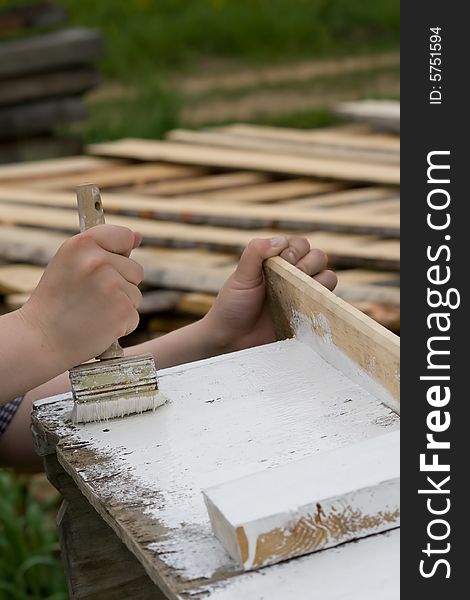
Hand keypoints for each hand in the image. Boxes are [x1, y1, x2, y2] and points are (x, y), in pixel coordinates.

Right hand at [19, 224, 143, 370]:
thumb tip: (138, 236)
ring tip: (92, 312)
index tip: (106, 267)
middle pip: (135, 270)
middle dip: (120, 285)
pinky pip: (134, 316)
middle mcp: (98, 261)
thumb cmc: (55, 302)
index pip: (123, 235)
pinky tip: (97, 326)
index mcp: (82, 244)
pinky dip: (120, 325)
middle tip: (90, 298)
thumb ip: (102, 248)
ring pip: (136, 295)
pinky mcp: (122, 311)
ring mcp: (112, 286)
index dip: (120, 252)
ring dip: (120, 306)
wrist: (41, 339)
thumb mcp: (69, 264)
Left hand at [204, 236, 336, 352]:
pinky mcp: (308, 316)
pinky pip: (327, 305)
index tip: (283, 261)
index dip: (296, 250)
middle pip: (319, 257)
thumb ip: (255, 252)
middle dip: (309, 263)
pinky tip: (304, 307)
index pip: (301, 245)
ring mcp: (303, 295)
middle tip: (290, 277)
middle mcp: (294, 275)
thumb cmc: (233, 305)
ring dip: (318, 281)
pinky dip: (322, 302)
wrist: (232, 338)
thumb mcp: (241, 276)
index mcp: (279, 262)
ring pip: (328, 278)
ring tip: (297, 293)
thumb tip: (281, 241)